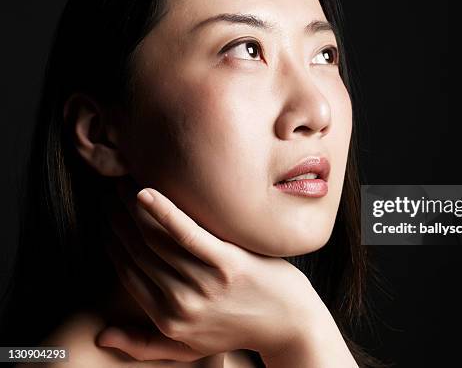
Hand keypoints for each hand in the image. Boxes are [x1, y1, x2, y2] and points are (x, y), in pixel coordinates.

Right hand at [97, 179, 334, 362]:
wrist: (290, 325)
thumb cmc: (238, 330)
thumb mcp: (187, 349)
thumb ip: (143, 344)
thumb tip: (101, 336)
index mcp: (168, 320)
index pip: (128, 273)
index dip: (113, 242)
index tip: (107, 218)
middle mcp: (181, 303)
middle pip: (139, 252)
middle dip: (118, 219)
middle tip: (109, 192)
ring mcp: (206, 283)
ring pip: (156, 240)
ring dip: (132, 208)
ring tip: (122, 184)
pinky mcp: (228, 263)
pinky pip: (188, 234)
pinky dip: (164, 213)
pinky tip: (145, 193)